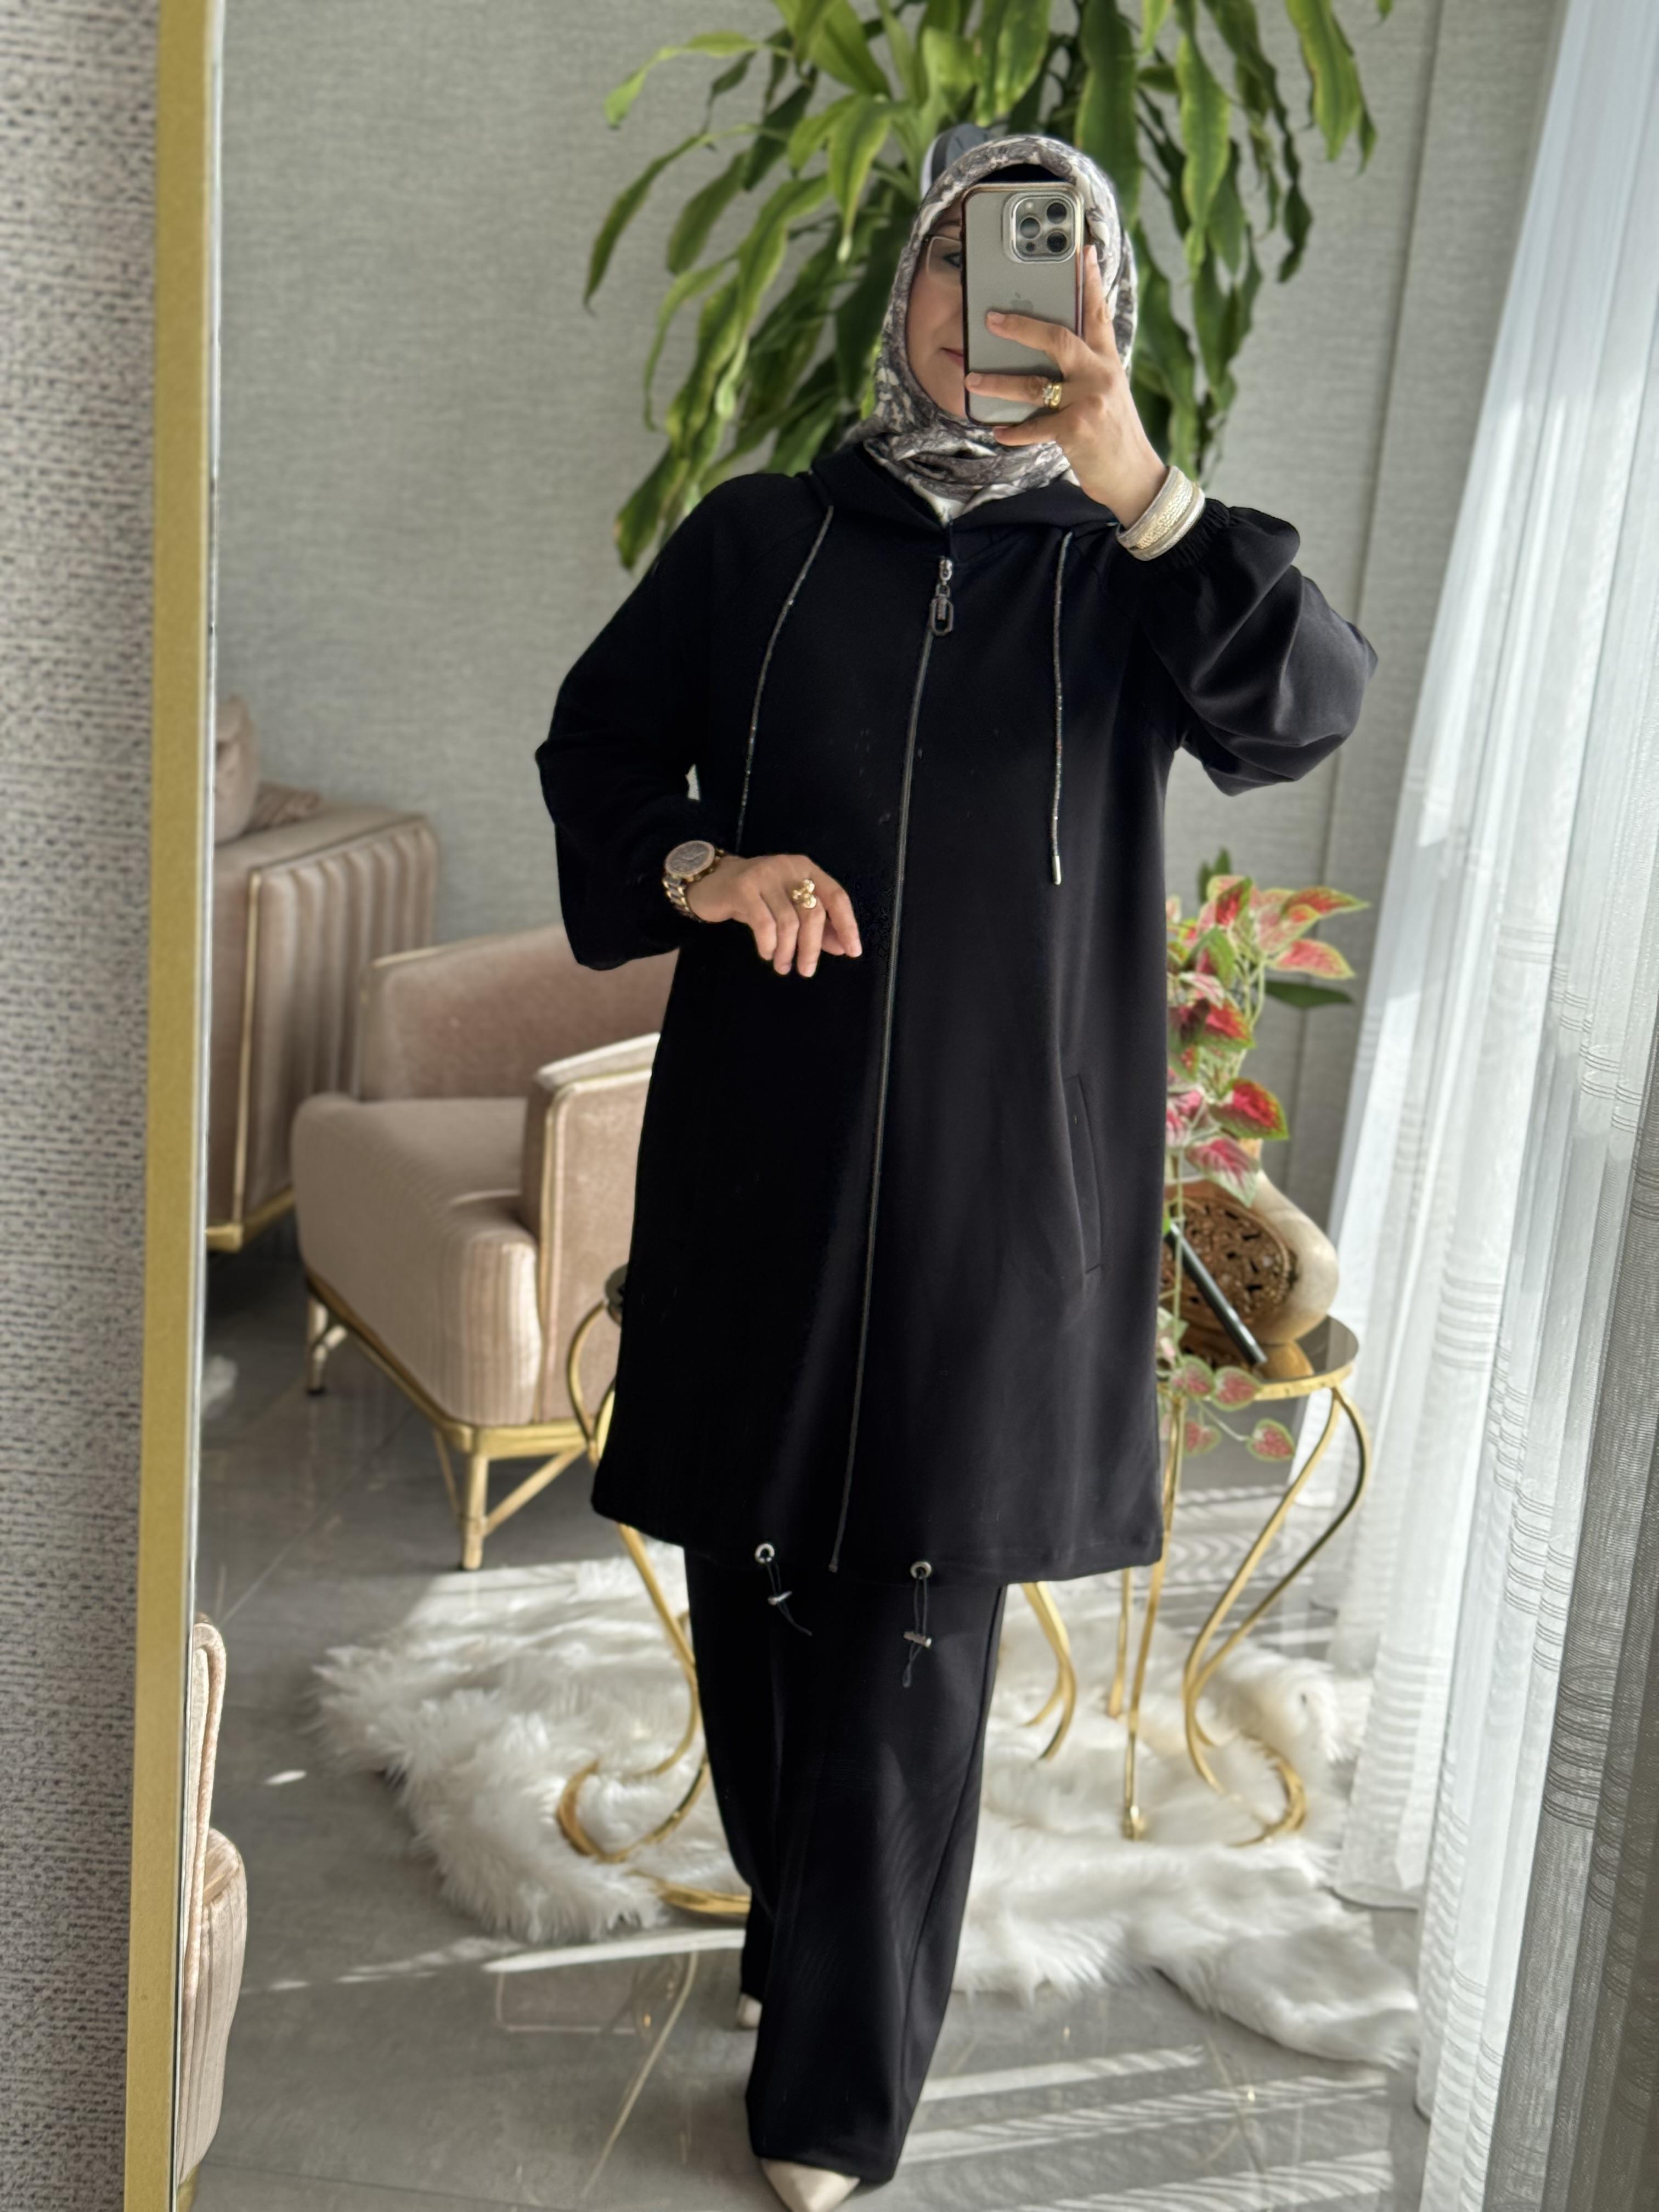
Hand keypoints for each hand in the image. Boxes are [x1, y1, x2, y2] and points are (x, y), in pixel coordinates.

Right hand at [686, 852, 861, 976]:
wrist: (712, 883)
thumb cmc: (757, 898)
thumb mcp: (789, 908)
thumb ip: (818, 925)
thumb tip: (843, 947)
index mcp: (807, 869)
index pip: (836, 896)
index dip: (847, 925)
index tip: (852, 952)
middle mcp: (789, 868)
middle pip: (813, 912)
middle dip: (812, 947)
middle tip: (806, 971)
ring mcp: (765, 875)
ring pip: (788, 921)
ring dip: (787, 951)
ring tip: (782, 967)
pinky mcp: (743, 888)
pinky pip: (763, 923)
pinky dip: (768, 944)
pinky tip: (767, 953)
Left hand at [964, 244, 1168, 525]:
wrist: (1133, 476)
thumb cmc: (1113, 433)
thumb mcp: (1107, 393)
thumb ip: (1085, 368)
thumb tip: (1049, 350)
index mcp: (1107, 360)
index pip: (1098, 313)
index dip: (1089, 280)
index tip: (1081, 249)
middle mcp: (1100, 374)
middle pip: (1058, 338)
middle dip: (1022, 326)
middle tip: (992, 319)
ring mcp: (1089, 400)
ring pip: (1035, 384)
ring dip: (999, 382)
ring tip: (972, 380)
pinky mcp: (1077, 429)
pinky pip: (1036, 426)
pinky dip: (1014, 430)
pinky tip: (997, 431)